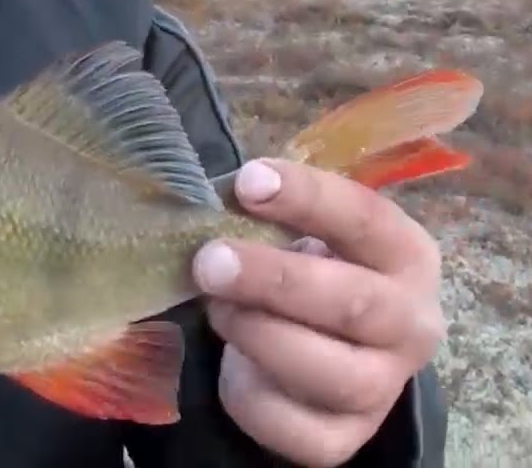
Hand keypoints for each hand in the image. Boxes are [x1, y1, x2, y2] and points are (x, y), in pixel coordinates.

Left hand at [192, 159, 445, 466]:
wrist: (330, 347)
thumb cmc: (313, 271)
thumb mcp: (303, 235)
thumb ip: (272, 218)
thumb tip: (209, 204)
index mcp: (406, 256)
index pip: (367, 219)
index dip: (308, 198)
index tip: (247, 182)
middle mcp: (410, 324)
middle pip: (354, 305)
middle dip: (274, 280)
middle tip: (210, 261)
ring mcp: (383, 387)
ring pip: (331, 373)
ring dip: (260, 335)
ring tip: (215, 307)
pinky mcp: (344, 437)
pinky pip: (295, 427)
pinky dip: (250, 396)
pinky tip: (230, 366)